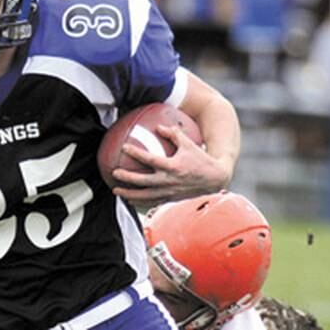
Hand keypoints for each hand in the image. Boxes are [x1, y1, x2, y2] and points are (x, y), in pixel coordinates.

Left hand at [111, 124, 229, 207]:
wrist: (216, 179)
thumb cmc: (201, 159)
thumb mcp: (188, 144)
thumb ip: (173, 134)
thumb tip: (158, 127)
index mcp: (173, 166)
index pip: (150, 160)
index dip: (136, 153)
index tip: (125, 147)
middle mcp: (169, 181)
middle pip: (143, 181)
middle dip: (127, 178)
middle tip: (114, 172)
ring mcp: (170, 192)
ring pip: (145, 196)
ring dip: (129, 194)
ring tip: (116, 190)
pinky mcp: (171, 199)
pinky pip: (152, 201)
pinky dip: (140, 201)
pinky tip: (130, 200)